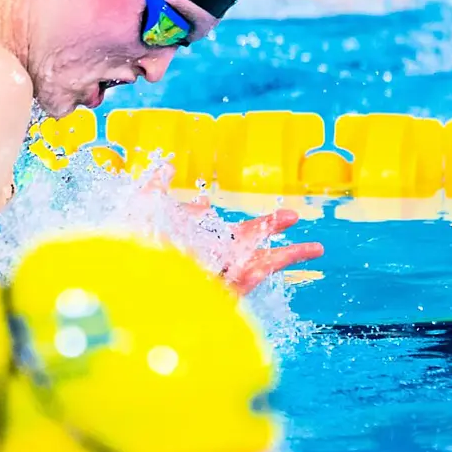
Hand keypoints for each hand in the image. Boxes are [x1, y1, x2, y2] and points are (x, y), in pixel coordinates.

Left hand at [140, 164, 323, 294]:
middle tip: (292, 215)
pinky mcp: (231, 287)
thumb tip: (169, 163)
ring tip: (316, 247)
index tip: (200, 207)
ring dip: (288, 252)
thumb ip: (156, 184)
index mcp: (187, 237)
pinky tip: (308, 250)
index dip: (201, 211)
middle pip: (244, 239)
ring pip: (261, 260)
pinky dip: (285, 258)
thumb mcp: (143, 206)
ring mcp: (222, 272)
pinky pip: (262, 273)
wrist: (140, 282)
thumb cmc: (136, 245)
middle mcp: (207, 256)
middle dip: (267, 226)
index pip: (205, 220)